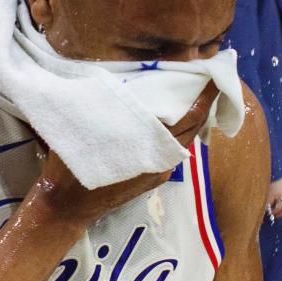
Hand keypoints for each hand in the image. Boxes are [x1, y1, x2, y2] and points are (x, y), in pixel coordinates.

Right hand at [37, 81, 219, 225]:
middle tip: (209, 78)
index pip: (190, 117)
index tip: (214, 74)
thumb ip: (105, 105)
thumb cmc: (71, 165)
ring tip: (193, 92)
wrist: (67, 206)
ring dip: (192, 117)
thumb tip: (115, 79)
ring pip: (185, 139)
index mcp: (150, 145)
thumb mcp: (85, 128)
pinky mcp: (152, 176)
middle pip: (194, 127)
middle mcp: (161, 158)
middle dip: (204, 103)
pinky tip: (170, 117)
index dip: (205, 96)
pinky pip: (172, 148)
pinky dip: (178, 130)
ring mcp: (159, 169)